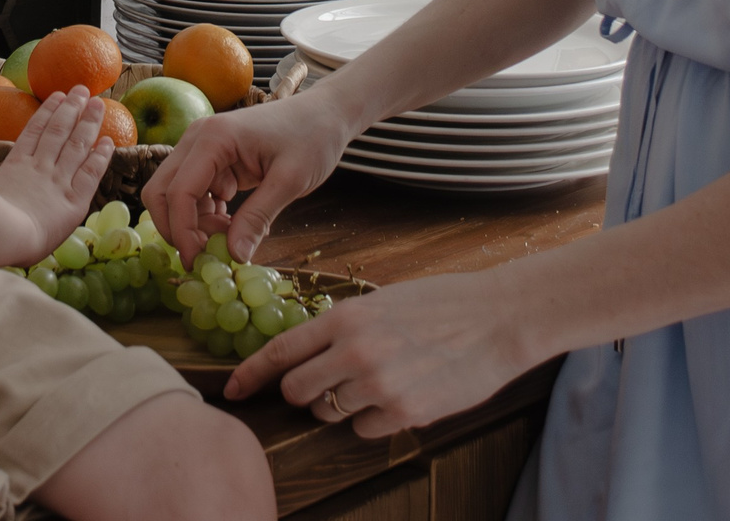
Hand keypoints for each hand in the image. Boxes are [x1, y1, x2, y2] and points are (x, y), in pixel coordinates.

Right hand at [0, 86, 113, 255]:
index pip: (35, 131)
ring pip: (77, 145)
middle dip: (72, 108)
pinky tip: (109, 141)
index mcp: (16, 164)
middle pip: (59, 131)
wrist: (4, 236)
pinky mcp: (75, 200)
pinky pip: (91, 173)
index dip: (48, 111)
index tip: (58, 95)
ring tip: (98, 103)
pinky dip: (101, 156)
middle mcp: (40, 167)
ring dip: (89, 123)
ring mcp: (59, 181)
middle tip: (83, 89)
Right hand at [142, 87, 351, 264]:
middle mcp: (198, 139)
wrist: (326, 113)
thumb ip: (258, 217)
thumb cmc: (313, 137)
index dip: (182, 231)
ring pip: (175, 196)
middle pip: (161, 191)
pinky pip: (194, 194)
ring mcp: (202, 149)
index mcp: (213, 138)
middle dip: (177, 228)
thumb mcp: (290, 180)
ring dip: (194, 224)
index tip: (198, 262)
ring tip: (231, 238)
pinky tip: (233, 226)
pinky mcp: (213, 161)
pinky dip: (205, 215)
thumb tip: (234, 257)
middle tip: (206, 255)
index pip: (178, 191)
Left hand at [224, 268, 532, 436]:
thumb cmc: (440, 303)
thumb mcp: (380, 301)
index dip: (251, 374)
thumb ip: (341, 328)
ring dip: (343, 403)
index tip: (233, 391)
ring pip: (330, 413)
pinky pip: (364, 428)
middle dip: (303, 392)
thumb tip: (305, 355)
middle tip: (325, 382)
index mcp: (345, 317)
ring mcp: (379, 386)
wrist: (496, 318)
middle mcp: (355, 352)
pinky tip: (400, 394)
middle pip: (297, 391)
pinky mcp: (405, 413)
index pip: (281, 351)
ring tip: (379, 378)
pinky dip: (374, 418)